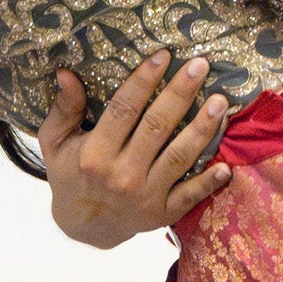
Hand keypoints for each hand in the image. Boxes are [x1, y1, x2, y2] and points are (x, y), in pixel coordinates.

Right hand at [37, 51, 233, 248]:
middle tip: (200, 65)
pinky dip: (209, 182)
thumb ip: (64, 109)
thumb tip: (66, 73)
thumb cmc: (71, 174)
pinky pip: (190, 196)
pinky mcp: (163, 213)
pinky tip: (227, 165)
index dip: (143, 80)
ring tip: (220, 102)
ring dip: (202, 129)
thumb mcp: (55, 143)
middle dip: (180, 94)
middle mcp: (122, 174)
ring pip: (179, 157)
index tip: (163, 54)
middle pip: (156, 127)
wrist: (85, 226)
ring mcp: (145, 196)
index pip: (123, 109)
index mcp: (95, 153)